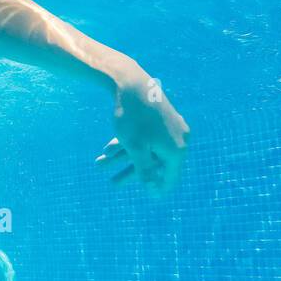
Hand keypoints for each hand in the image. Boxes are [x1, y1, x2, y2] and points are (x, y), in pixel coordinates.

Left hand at [96, 66, 189, 193]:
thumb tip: (155, 193)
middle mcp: (179, 138)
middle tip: (112, 184)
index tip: (148, 198)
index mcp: (177, 150)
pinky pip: (146, 136)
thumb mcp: (136, 149)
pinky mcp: (162, 117)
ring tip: (100, 163)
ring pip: (147, 148)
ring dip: (122, 157)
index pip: (170, 178)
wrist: (131, 83)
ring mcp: (171, 126)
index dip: (157, 189)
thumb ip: (146, 171)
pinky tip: (107, 148)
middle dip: (129, 173)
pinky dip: (128, 142)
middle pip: (155, 163)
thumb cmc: (133, 118)